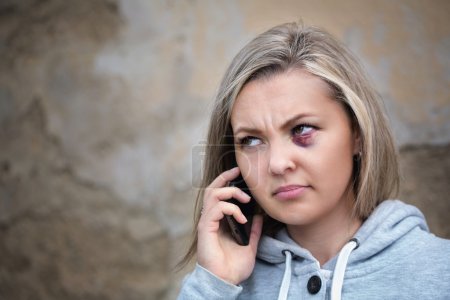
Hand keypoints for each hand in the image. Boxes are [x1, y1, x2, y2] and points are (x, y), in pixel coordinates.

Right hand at [196, 167, 262, 284]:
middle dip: (225, 177)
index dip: (227, 181)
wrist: (225, 281)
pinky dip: (231, 208)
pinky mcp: (205, 228)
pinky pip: (216, 208)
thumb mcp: (250, 245)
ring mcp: (207, 222)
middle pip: (212, 188)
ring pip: (212, 194)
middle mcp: (211, 219)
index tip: (239, 173)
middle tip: (238, 171)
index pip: (219, 194)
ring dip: (230, 191)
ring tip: (245, 199)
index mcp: (219, 221)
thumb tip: (260, 217)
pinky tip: (242, 219)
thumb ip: (254, 231)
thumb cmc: (233, 267)